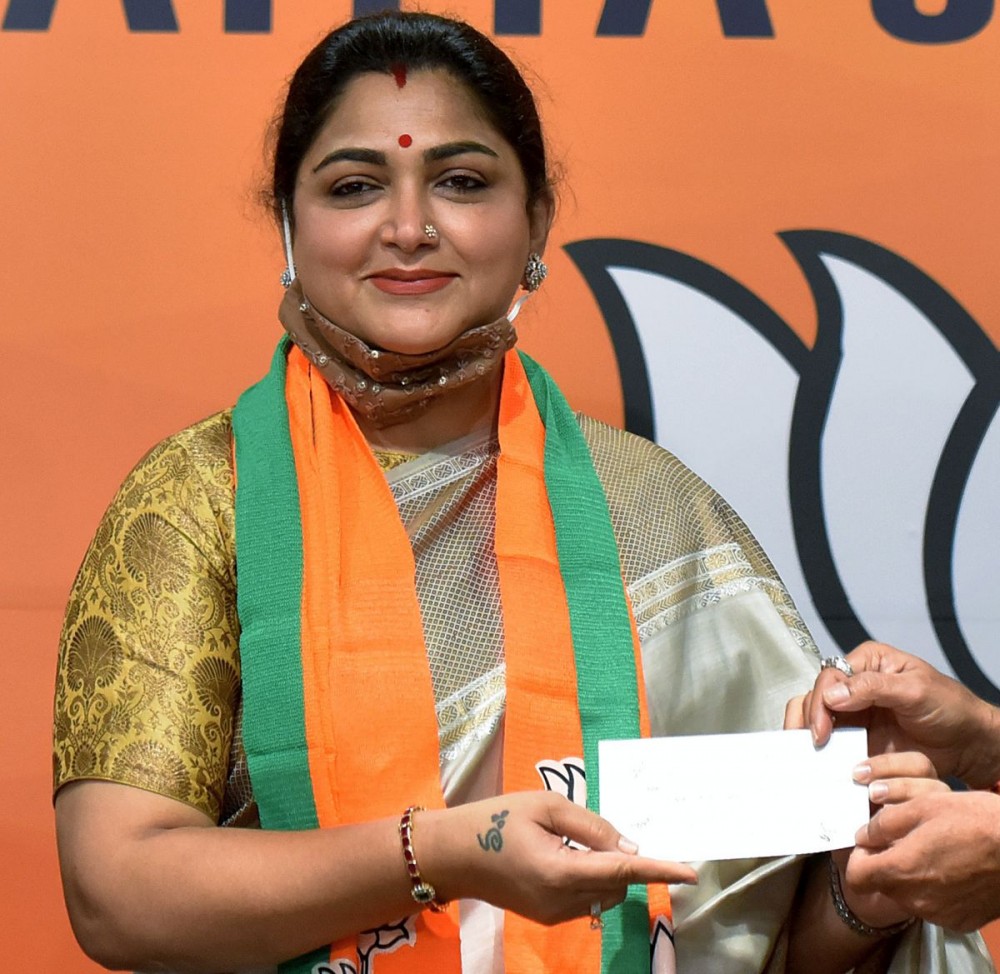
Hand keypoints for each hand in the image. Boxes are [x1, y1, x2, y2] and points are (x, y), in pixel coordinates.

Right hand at [421, 791, 696, 925]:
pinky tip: (562, 855)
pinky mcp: (546, 916)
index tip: (690, 872)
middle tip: (599, 830)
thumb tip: (629, 848)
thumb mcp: (544, 806)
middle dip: (623, 862)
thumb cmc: (496, 819)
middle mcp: (560, 902)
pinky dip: (588, 879)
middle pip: (616, 886)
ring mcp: (552, 915)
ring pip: (603, 895)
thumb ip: (591, 826)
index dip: (659, 869)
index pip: (622, 872)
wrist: (452, 853)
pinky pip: (584, 900)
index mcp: (559, 871)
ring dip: (606, 872)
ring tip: (569, 840)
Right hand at [785, 641, 999, 785]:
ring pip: (816, 719)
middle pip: (815, 696)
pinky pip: (831, 744)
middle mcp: (854, 685)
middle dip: (807, 719)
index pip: (830, 677)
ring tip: (807, 757)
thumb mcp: (916, 690)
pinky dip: (822, 754)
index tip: (821, 730)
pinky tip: (818, 765)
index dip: (820, 702)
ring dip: (808, 736)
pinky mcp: (857, 739)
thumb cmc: (950, 708)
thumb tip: (832, 694)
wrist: (969, 744)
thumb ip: (874, 687)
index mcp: (867, 663)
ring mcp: (854, 714)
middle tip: (810, 744)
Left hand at [848, 790, 999, 930]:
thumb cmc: (975, 821)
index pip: (856, 876)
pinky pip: (935, 906)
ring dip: (913, 876)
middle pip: (883, 885)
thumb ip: (884, 824)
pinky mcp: (962, 921)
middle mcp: (917, 900)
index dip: (860, 857)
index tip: (873, 842)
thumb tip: (864, 835)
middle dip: (888, 863)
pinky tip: (955, 869)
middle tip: (909, 840)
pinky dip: (937, 890)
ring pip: (909, 896)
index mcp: (902, 870)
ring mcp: (941, 914)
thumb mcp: (922, 806)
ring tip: (936, 851)